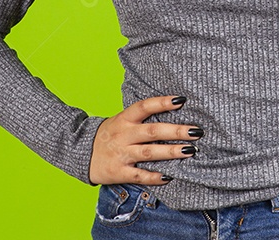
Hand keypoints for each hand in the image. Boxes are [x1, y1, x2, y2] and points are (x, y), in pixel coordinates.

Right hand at [88, 95, 203, 185]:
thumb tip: (174, 108)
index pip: (144, 107)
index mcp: (124, 119)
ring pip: (149, 153)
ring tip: (190, 151)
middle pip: (152, 131)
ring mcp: (121, 154)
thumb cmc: (110, 134)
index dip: (162, 102)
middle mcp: (123, 135)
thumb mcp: (121, 120)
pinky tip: (170, 176)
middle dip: (176, 131)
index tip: (182, 100)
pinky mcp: (119, 172)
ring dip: (171, 152)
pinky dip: (155, 177)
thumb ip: (142, 117)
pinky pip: (139, 175)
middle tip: (196, 131)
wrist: (81, 153)